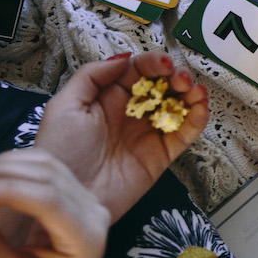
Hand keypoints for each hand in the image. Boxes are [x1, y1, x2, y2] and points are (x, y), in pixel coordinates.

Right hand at [0, 148, 109, 257]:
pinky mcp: (73, 194)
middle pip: (48, 175)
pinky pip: (44, 168)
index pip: (49, 200)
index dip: (8, 188)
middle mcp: (93, 213)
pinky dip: (11, 165)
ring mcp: (86, 200)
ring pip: (45, 164)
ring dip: (2, 164)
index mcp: (86, 239)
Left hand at [30, 51, 208, 221]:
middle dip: (175, 76)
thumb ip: (92, 76)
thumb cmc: (59, 153)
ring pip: (177, 107)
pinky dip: (197, 119)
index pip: (137, 72)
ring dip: (190, 94)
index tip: (163, 64)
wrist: (67, 198)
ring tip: (193, 90)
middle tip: (179, 79)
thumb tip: (124, 59)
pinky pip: (184, 134)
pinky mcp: (160, 156)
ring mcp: (147, 135)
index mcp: (107, 99)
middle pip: (162, 86)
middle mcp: (130, 114)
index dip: (153, 63)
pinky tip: (199, 107)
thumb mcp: (64, 105)